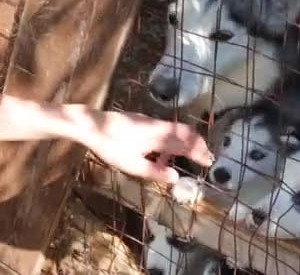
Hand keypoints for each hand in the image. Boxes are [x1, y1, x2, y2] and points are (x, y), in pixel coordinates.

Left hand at [78, 110, 213, 183]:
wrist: (91, 125)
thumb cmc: (110, 146)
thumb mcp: (132, 165)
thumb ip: (155, 172)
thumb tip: (176, 178)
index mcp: (159, 136)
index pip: (186, 142)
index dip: (199, 152)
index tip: (208, 162)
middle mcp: (158, 126)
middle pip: (185, 133)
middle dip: (197, 146)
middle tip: (204, 159)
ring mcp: (149, 122)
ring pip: (174, 131)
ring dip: (184, 144)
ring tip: (186, 159)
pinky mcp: (141, 122)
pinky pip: (163, 131)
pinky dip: (170, 142)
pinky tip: (160, 155)